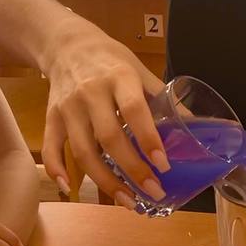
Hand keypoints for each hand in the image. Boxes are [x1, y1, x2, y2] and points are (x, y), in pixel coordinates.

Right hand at [42, 18, 169, 200]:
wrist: (67, 45)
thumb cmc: (111, 60)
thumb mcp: (140, 69)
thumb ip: (162, 98)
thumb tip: (194, 127)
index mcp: (119, 78)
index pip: (134, 110)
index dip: (148, 139)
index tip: (164, 165)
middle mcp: (91, 93)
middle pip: (109, 138)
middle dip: (132, 169)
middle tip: (153, 191)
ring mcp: (68, 108)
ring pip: (83, 151)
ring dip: (104, 181)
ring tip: (127, 201)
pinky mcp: (51, 118)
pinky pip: (51, 148)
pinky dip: (57, 170)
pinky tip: (71, 189)